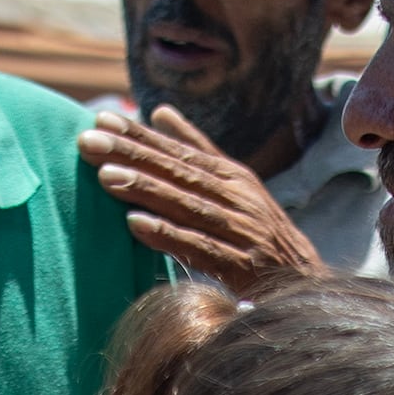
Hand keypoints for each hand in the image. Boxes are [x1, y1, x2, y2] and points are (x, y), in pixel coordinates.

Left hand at [80, 105, 322, 289]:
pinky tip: (136, 226)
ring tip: (105, 177)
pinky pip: (199, 248)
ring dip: (145, 190)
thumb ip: (197, 150)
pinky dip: (168, 235)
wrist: (306, 282)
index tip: (100, 122)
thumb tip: (160, 112)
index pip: (177, 151)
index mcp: (230, 176)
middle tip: (87, 143)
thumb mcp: (233, 185)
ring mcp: (241, 230)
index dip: (138, 136)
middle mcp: (236, 196)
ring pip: (186, 205)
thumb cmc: (260, 233)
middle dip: (131, 156)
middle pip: (177, 172)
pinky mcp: (243, 266)